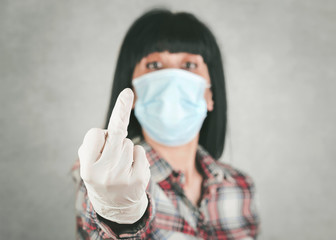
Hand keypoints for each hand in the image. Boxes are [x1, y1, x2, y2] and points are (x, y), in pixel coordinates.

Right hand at [78, 88, 149, 223]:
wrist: (116, 207)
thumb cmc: (100, 177)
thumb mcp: (88, 164)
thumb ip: (94, 143)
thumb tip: (122, 112)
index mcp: (87, 168)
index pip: (95, 134)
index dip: (99, 135)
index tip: (101, 133)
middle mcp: (104, 173)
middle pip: (116, 134)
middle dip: (122, 110)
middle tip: (127, 92)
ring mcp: (124, 177)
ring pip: (129, 143)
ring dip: (125, 148)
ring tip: (120, 166)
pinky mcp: (140, 179)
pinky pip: (140, 152)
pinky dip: (137, 156)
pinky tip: (131, 170)